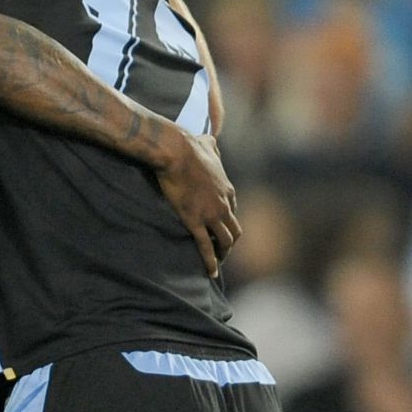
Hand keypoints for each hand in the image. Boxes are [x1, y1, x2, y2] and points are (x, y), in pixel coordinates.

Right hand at [155, 131, 239, 277]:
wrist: (176, 151)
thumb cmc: (189, 146)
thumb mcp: (207, 143)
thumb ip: (212, 145)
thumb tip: (213, 138)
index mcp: (227, 189)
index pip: (233, 210)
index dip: (227, 221)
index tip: (221, 228)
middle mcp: (224, 204)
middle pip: (234, 230)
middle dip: (230, 242)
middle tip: (221, 250)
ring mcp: (211, 214)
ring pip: (225, 241)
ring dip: (223, 253)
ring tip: (216, 262)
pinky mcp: (196, 221)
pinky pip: (206, 247)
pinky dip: (210, 262)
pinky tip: (210, 273)